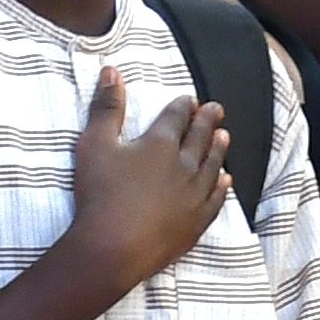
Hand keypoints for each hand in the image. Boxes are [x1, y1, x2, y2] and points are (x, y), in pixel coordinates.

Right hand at [58, 68, 232, 300]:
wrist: (112, 248)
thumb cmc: (100, 194)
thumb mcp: (94, 144)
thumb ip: (105, 107)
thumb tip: (111, 71)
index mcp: (161, 144)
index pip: (177, 117)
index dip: (184, 106)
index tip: (191, 99)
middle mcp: (185, 165)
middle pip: (201, 137)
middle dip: (208, 120)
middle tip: (216, 109)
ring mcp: (194, 195)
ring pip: (212, 165)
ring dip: (219, 149)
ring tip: (224, 137)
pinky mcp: (196, 222)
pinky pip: (215, 199)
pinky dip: (221, 187)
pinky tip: (224, 181)